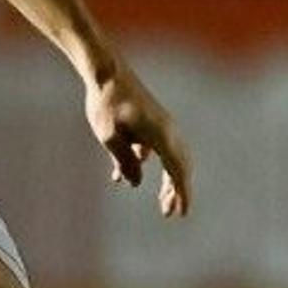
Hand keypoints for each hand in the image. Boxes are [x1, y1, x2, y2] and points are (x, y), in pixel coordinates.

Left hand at [84, 64, 190, 217]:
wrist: (106, 73)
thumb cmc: (106, 104)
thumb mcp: (109, 137)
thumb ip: (124, 162)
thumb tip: (134, 183)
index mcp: (161, 135)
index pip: (177, 170)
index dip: (181, 193)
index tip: (182, 214)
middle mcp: (167, 130)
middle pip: (179, 166)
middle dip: (176, 190)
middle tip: (169, 213)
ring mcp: (161, 124)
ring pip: (171, 157)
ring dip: (167, 180)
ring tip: (161, 201)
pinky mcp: (151, 121)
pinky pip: (157, 148)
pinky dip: (150, 164)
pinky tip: (128, 177)